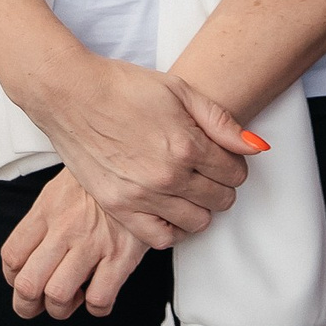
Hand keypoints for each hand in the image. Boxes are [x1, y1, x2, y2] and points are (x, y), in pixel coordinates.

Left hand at [2, 170, 147, 318]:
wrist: (138, 164)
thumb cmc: (97, 182)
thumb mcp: (59, 189)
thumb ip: (42, 220)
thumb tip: (28, 250)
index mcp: (46, 210)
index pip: (12, 256)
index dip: (12, 278)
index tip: (21, 281)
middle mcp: (65, 228)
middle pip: (28, 283)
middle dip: (27, 305)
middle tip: (36, 305)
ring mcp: (93, 243)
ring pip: (59, 296)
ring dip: (61, 308)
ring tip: (70, 298)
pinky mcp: (122, 256)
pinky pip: (100, 298)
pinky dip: (96, 307)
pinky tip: (97, 297)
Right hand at [23, 55, 257, 251]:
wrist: (69, 93)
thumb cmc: (122, 86)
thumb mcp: (178, 89)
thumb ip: (220, 121)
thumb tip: (256, 148)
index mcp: (187, 144)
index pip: (236, 173)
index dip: (232, 163)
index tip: (219, 156)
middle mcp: (168, 175)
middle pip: (221, 200)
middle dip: (220, 184)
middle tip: (203, 170)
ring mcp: (142, 195)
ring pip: (198, 222)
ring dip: (199, 207)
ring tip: (186, 188)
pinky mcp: (118, 207)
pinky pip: (161, 238)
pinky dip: (173, 229)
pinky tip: (168, 209)